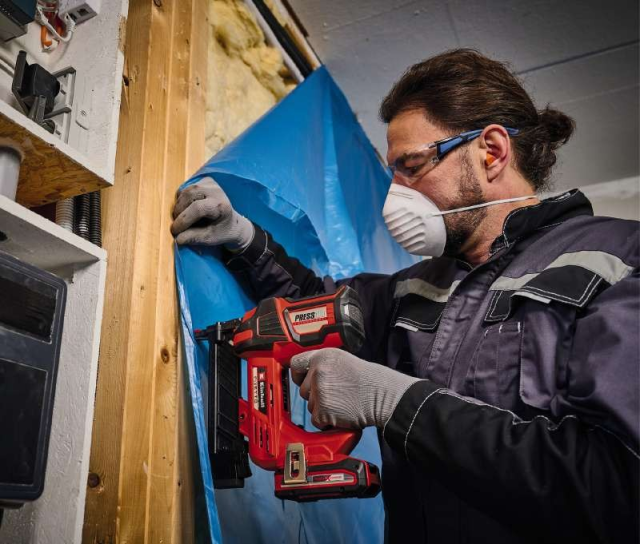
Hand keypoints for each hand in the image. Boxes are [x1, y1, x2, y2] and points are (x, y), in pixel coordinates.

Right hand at [171, 177, 253, 247]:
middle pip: (188, 196)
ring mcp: (211, 184)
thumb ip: (194, 238)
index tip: (175, 231)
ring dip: (178, 208)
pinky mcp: (204, 181)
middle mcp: (217, 191)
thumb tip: (178, 239)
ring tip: (180, 220)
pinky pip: (185, 190)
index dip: (183, 220)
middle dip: (178, 213)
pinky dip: (180, 201)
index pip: (198, 208)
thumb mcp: (210, 239)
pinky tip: (186, 211)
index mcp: (221, 205)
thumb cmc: (221, 231)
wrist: (232, 222)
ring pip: (184, 192)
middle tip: (177, 227)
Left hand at [290, 348, 419, 429]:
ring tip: (342, 403)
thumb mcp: (343, 361)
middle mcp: (318, 371)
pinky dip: (327, 422)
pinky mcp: (322, 410)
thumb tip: (309, 374)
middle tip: (335, 395)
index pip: (296, 363)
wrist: (382, 395)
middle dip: (315, 395)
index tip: (300, 380)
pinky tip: (341, 413)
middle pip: (303, 389)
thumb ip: (324, 365)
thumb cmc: (369, 380)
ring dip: (322, 409)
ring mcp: (319, 391)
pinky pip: (316, 420)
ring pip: (310, 406)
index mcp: (322, 356)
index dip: (298, 375)